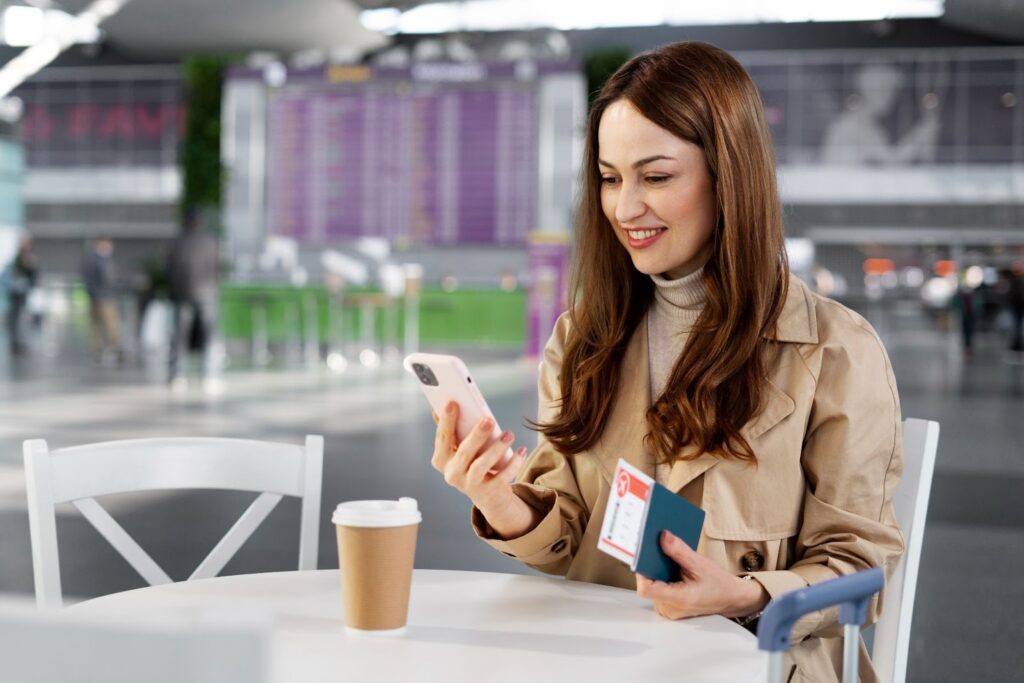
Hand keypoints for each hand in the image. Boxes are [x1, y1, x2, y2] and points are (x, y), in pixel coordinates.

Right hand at [430, 401, 527, 516]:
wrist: (487, 496)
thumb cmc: (471, 463)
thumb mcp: (459, 448)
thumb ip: (452, 430)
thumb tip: (440, 407)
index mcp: (442, 460)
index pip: (442, 438)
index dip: (446, 421)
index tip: (452, 402)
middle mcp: (452, 474)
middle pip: (463, 453)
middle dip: (476, 435)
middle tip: (488, 419)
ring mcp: (470, 485)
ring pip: (481, 466)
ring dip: (495, 449)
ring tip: (509, 434)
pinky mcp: (489, 492)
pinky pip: (502, 477)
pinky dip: (513, 463)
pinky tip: (521, 450)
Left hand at [635, 531, 768, 619]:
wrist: (732, 598)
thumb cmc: (720, 584)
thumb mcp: (701, 564)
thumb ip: (679, 551)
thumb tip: (662, 537)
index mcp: (679, 599)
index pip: (646, 589)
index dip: (642, 571)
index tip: (644, 554)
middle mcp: (670, 608)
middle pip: (647, 585)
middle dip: (651, 566)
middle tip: (656, 550)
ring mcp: (668, 609)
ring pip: (652, 586)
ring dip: (656, 571)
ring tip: (666, 558)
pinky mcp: (668, 606)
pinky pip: (657, 589)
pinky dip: (661, 577)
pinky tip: (669, 567)